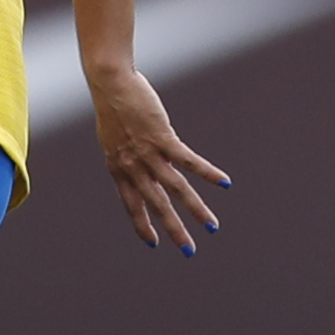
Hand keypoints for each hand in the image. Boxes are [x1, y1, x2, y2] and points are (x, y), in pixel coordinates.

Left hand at [89, 66, 227, 253]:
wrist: (110, 84)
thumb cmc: (113, 107)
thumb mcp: (113, 138)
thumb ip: (126, 155)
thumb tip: (138, 163)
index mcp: (118, 168)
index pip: (131, 205)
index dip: (142, 225)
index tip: (153, 243)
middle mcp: (132, 166)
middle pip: (156, 205)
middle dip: (174, 229)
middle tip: (188, 250)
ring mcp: (147, 154)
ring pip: (175, 189)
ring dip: (195, 209)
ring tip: (212, 226)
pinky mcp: (163, 138)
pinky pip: (189, 161)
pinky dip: (207, 172)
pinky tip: (223, 183)